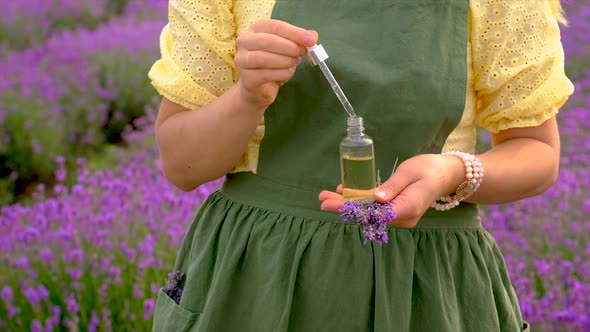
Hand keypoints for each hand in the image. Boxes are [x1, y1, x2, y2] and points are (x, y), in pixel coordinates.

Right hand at [234, 19, 317, 107]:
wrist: (258, 89)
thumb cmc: (273, 64)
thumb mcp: (287, 49)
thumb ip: (299, 40)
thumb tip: (312, 36)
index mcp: (256, 29)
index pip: (275, 26)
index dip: (294, 33)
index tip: (311, 40)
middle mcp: (245, 41)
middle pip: (267, 41)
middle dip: (289, 47)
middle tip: (303, 52)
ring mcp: (242, 60)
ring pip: (264, 58)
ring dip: (285, 60)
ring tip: (296, 62)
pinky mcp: (246, 78)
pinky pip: (266, 74)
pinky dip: (281, 73)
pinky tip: (287, 73)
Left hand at [318, 154, 465, 227]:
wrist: (447, 174)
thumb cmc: (429, 169)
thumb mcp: (410, 172)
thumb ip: (392, 186)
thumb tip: (376, 198)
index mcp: (407, 208)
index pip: (375, 214)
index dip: (352, 210)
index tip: (334, 205)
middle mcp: (402, 217)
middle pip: (368, 215)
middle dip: (343, 207)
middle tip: (321, 199)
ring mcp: (400, 217)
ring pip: (369, 213)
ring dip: (348, 205)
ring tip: (326, 196)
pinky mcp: (397, 212)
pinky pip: (375, 209)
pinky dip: (359, 202)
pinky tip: (344, 194)